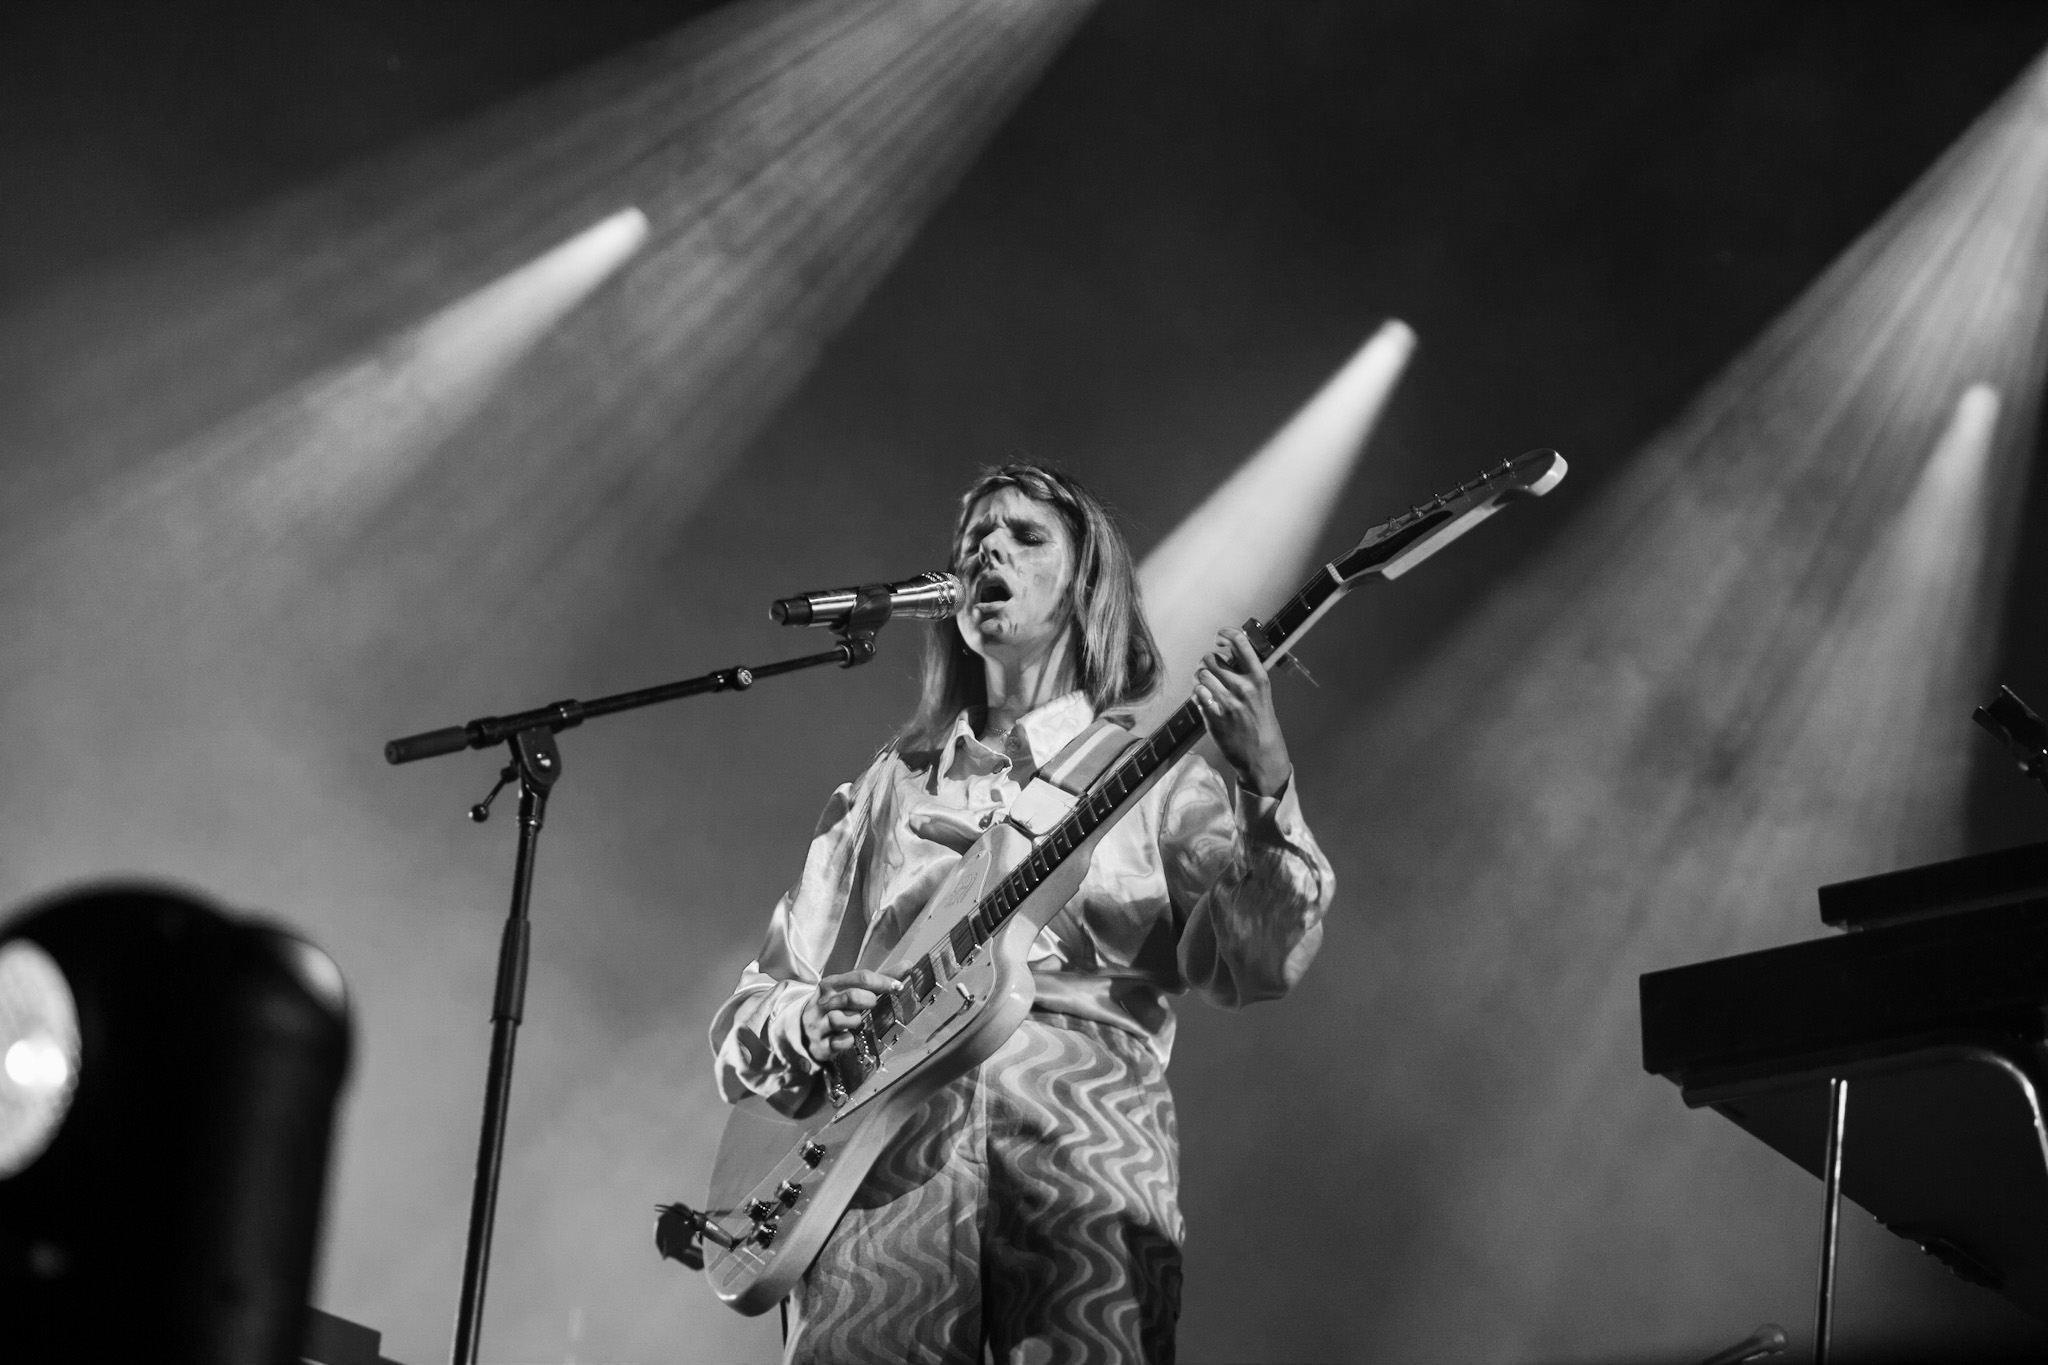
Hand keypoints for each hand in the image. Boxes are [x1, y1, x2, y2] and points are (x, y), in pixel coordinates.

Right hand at [801, 970, 900, 1064]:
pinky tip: (848, 1038)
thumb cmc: (835, 1006)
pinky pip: (840, 1042)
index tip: (898, 986)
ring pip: (842, 1019)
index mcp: (831, 984)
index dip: (883, 981)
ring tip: (856, 1021)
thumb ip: (878, 979)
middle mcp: (823, 1002)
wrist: (803, 1031)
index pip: (860, 977)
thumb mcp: (850, 989)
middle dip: (868, 1000)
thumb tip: (907, 965)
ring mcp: (819, 1024)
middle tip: (873, 1004)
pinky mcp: (820, 1045)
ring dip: (856, 1021)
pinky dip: (848, 1041)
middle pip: (851, 996)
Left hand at [1193, 627, 1292, 795]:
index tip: (1220, 637)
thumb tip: (1226, 653)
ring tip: (1206, 684)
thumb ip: (1245, 674)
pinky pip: (1196, 694)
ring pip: (1200, 674)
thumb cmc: (1261, 723)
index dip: (1225, 634)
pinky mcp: (1213, 717)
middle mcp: (1243, 688)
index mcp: (1259, 678)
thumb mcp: (1262, 693)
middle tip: (1210, 669)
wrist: (1262, 756)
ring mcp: (1227, 703)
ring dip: (1200, 677)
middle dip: (1207, 661)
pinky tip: (1204, 699)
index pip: (1240, 643)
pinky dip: (1197, 694)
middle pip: (1211, 658)